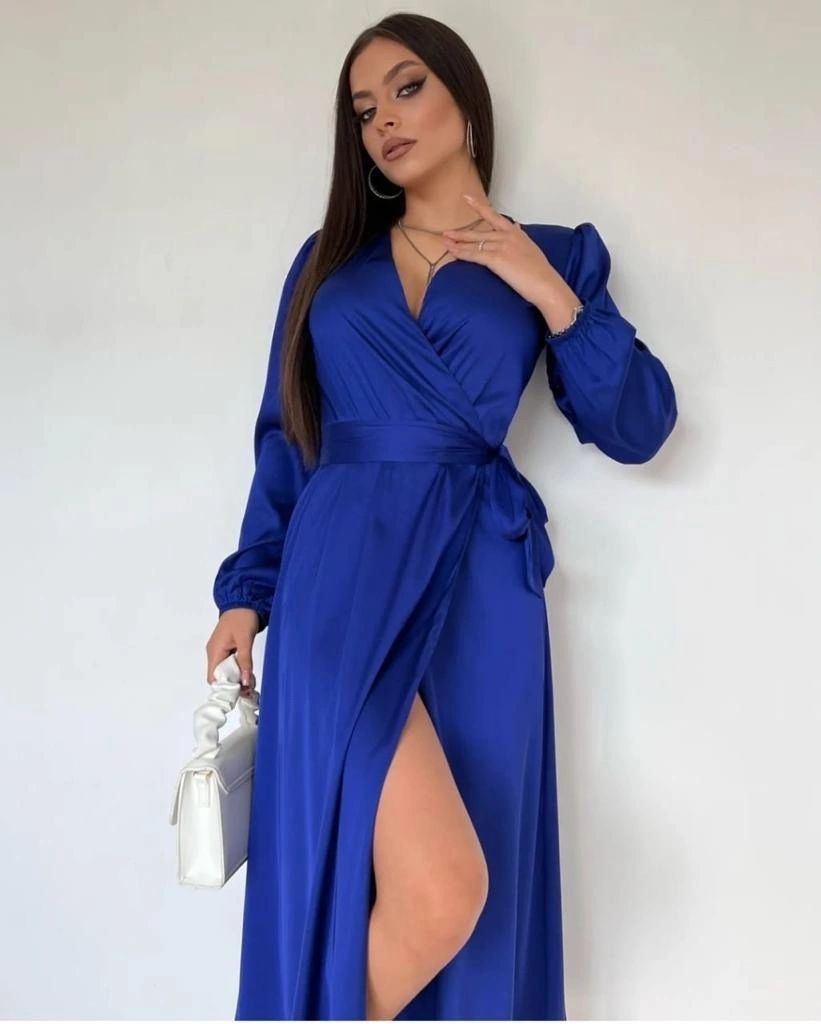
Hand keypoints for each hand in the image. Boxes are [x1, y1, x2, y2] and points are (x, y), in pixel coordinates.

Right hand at [206, 608, 259, 695]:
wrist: (244, 601)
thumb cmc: (242, 617)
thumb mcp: (245, 639)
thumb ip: (245, 661)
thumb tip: (244, 682)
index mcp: (214, 651)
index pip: (213, 677)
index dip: (224, 687)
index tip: (239, 693)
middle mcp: (214, 652)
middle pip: (219, 676)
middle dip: (232, 685)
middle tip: (249, 690)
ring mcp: (220, 650)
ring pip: (225, 671)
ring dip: (236, 678)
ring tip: (250, 684)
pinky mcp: (227, 648)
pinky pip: (229, 664)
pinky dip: (238, 670)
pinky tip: (248, 673)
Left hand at [441, 194, 557, 307]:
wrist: (547, 285)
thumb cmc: (541, 274)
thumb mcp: (532, 249)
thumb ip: (522, 237)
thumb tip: (517, 227)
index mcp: (517, 233)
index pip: (495, 217)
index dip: (480, 208)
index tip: (468, 199)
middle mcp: (508, 235)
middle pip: (480, 231)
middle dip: (461, 232)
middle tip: (447, 232)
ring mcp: (502, 246)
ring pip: (474, 242)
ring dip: (457, 242)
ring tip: (444, 241)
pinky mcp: (497, 258)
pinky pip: (474, 254)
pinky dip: (461, 253)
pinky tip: (451, 251)